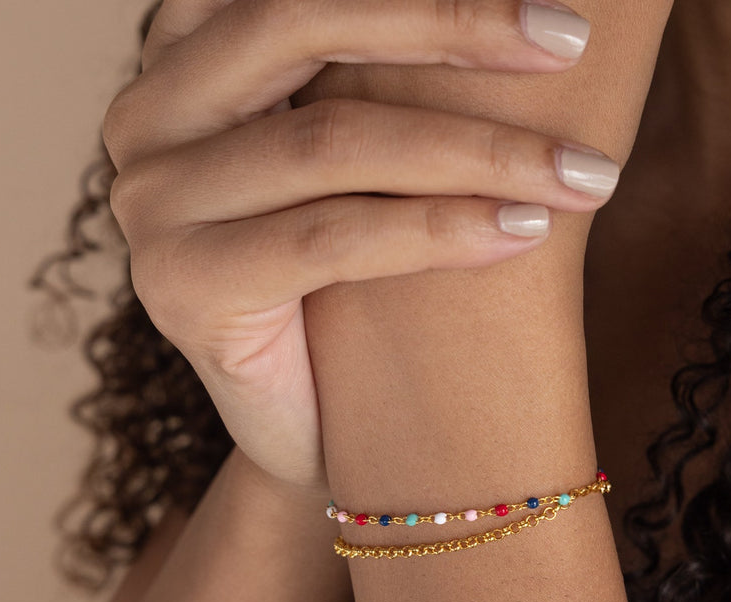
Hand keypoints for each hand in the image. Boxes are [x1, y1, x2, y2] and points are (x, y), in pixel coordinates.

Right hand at [101, 0, 618, 495]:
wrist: (315, 430)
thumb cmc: (351, 295)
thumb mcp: (361, 169)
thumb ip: (377, 89)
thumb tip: (516, 18)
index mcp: (186, 59)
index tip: (544, 8)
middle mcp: (149, 115)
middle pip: (301, 28)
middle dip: (450, 27)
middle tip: (570, 41)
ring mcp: (152, 203)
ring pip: (331, 143)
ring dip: (475, 151)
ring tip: (581, 174)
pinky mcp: (180, 286)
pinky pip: (330, 238)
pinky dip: (437, 231)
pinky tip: (523, 232)